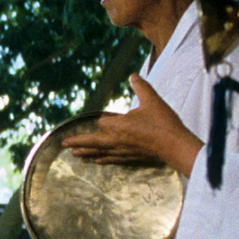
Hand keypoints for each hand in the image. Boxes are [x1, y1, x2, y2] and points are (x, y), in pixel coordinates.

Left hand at [61, 75, 200, 175]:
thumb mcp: (152, 100)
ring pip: (99, 152)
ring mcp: (122, 151)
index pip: (102, 122)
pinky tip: (98, 161)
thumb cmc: (163, 123)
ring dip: (86, 153)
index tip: (107, 118)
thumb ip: (141, 87)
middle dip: (78, 142)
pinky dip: (103, 159)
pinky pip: (111, 159)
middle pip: (92, 141)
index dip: (105, 120)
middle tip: (64, 144)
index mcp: (119, 125)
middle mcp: (116, 140)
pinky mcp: (130, 158)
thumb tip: (133, 76)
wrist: (175, 145)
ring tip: (74, 154)